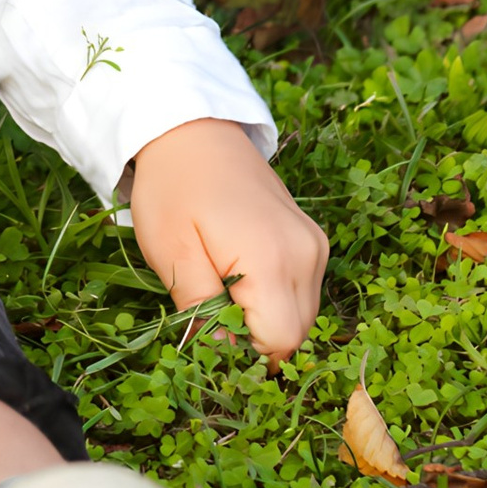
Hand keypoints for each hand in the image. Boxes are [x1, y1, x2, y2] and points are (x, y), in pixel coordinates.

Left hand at [129, 119, 326, 364]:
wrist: (191, 130)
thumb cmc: (173, 190)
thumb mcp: (171, 254)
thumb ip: (201, 312)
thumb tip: (223, 357)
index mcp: (272, 259)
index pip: (279, 342)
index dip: (244, 352)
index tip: (209, 334)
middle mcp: (306, 254)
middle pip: (295, 333)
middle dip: (255, 339)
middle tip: (210, 313)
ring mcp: (315, 244)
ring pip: (302, 315)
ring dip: (265, 319)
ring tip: (223, 288)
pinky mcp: (313, 239)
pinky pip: (303, 290)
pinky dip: (275, 298)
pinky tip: (241, 275)